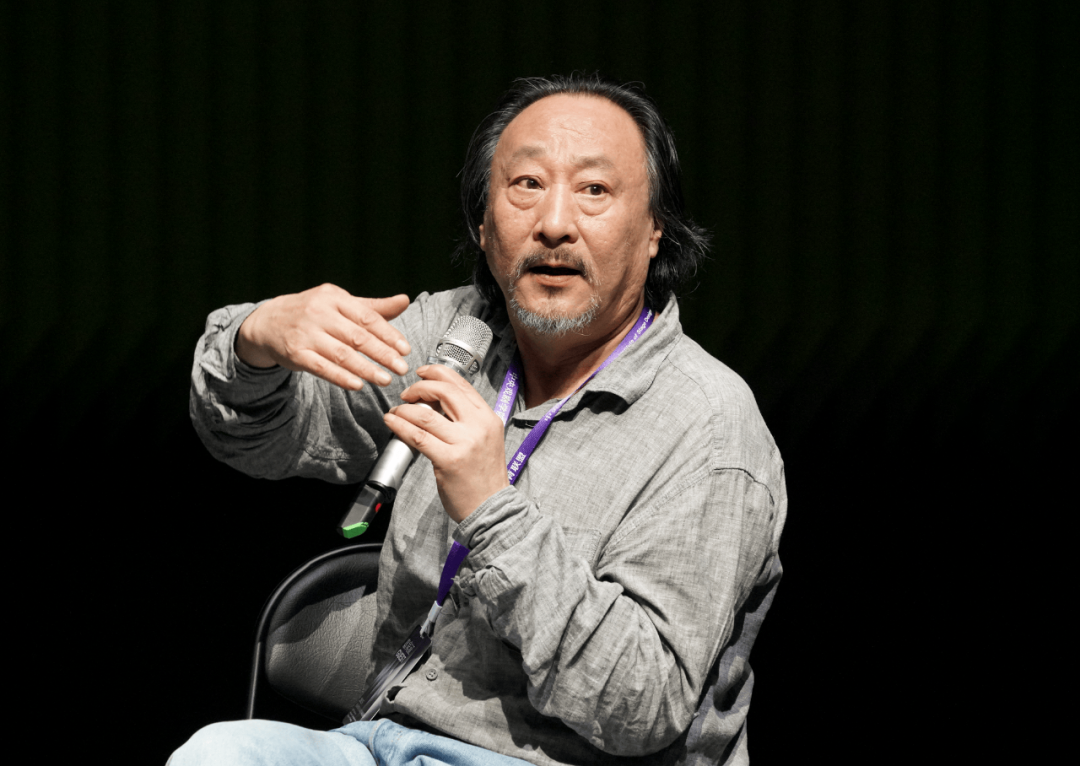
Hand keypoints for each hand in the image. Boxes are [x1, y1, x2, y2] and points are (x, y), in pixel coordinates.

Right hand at [236, 283, 411, 389]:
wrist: (268, 322)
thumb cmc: (313, 312)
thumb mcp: (340, 303)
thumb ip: (373, 307)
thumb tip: (405, 300)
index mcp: (334, 297)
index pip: (367, 317)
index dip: (388, 334)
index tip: (405, 349)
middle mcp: (319, 313)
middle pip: (357, 337)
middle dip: (382, 354)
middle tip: (402, 368)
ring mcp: (306, 334)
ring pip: (341, 354)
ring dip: (366, 369)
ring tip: (385, 380)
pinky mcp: (295, 353)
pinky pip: (322, 368)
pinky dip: (341, 377)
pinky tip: (358, 384)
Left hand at [385, 364, 508, 522]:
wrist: (492, 507)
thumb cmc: (484, 476)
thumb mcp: (485, 439)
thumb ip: (466, 419)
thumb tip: (435, 402)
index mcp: (488, 417)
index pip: (461, 384)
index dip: (437, 373)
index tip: (422, 373)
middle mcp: (479, 426)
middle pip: (444, 391)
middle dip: (419, 387)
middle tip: (407, 393)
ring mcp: (464, 443)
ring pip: (425, 415)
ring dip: (404, 409)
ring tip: (396, 411)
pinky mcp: (448, 460)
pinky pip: (417, 436)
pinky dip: (400, 425)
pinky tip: (392, 421)